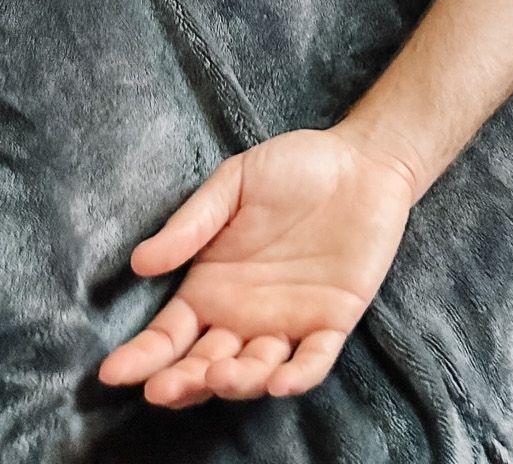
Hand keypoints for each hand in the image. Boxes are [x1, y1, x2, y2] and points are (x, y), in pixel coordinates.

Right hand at [97, 129, 414, 408]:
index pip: (167, 337)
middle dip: (181, 383)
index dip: (141, 358)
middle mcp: (242, 317)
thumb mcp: (235, 184)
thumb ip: (192, 224)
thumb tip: (140, 262)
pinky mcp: (332, 322)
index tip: (113, 372)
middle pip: (202, 367)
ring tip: (220, 373)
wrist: (362, 160)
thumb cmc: (294, 168)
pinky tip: (280, 381)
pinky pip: (312, 361)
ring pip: (253, 372)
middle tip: (163, 387)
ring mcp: (287, 324)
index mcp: (210, 289)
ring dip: (235, 382)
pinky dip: (296, 377)